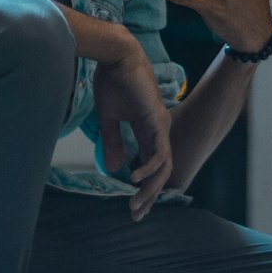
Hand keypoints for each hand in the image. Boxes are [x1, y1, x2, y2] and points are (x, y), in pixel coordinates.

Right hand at [93, 46, 172, 220]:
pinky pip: (158, 153)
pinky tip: (135, 178)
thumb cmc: (112, 80)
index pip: (151, 165)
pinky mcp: (157, 121)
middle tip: (136, 215)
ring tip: (135, 204)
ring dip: (150, 189)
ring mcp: (160, 126)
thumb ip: (113, 142)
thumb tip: (115, 168)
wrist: (116, 56)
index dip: (143, 188)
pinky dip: (148, 168)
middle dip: (149, 196)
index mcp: (147, 130)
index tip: (132, 206)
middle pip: (161, 172)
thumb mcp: (109, 118)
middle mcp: (158, 131)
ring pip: (163, 167)